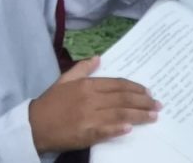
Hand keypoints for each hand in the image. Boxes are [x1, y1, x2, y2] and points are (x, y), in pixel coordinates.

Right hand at [29, 58, 160, 150]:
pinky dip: (119, 128)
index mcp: (87, 85)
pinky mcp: (86, 133)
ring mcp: (89, 117)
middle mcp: (90, 99)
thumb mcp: (65, 80)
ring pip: (120, 114)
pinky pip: (106, 130)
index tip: (148, 92)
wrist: (35, 125)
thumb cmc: (51, 102)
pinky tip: (130, 128)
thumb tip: (98, 58)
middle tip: (158, 104)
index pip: (117, 84)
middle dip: (143, 101)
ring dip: (139, 115)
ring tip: (153, 116)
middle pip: (123, 99)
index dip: (134, 88)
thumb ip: (82, 69)